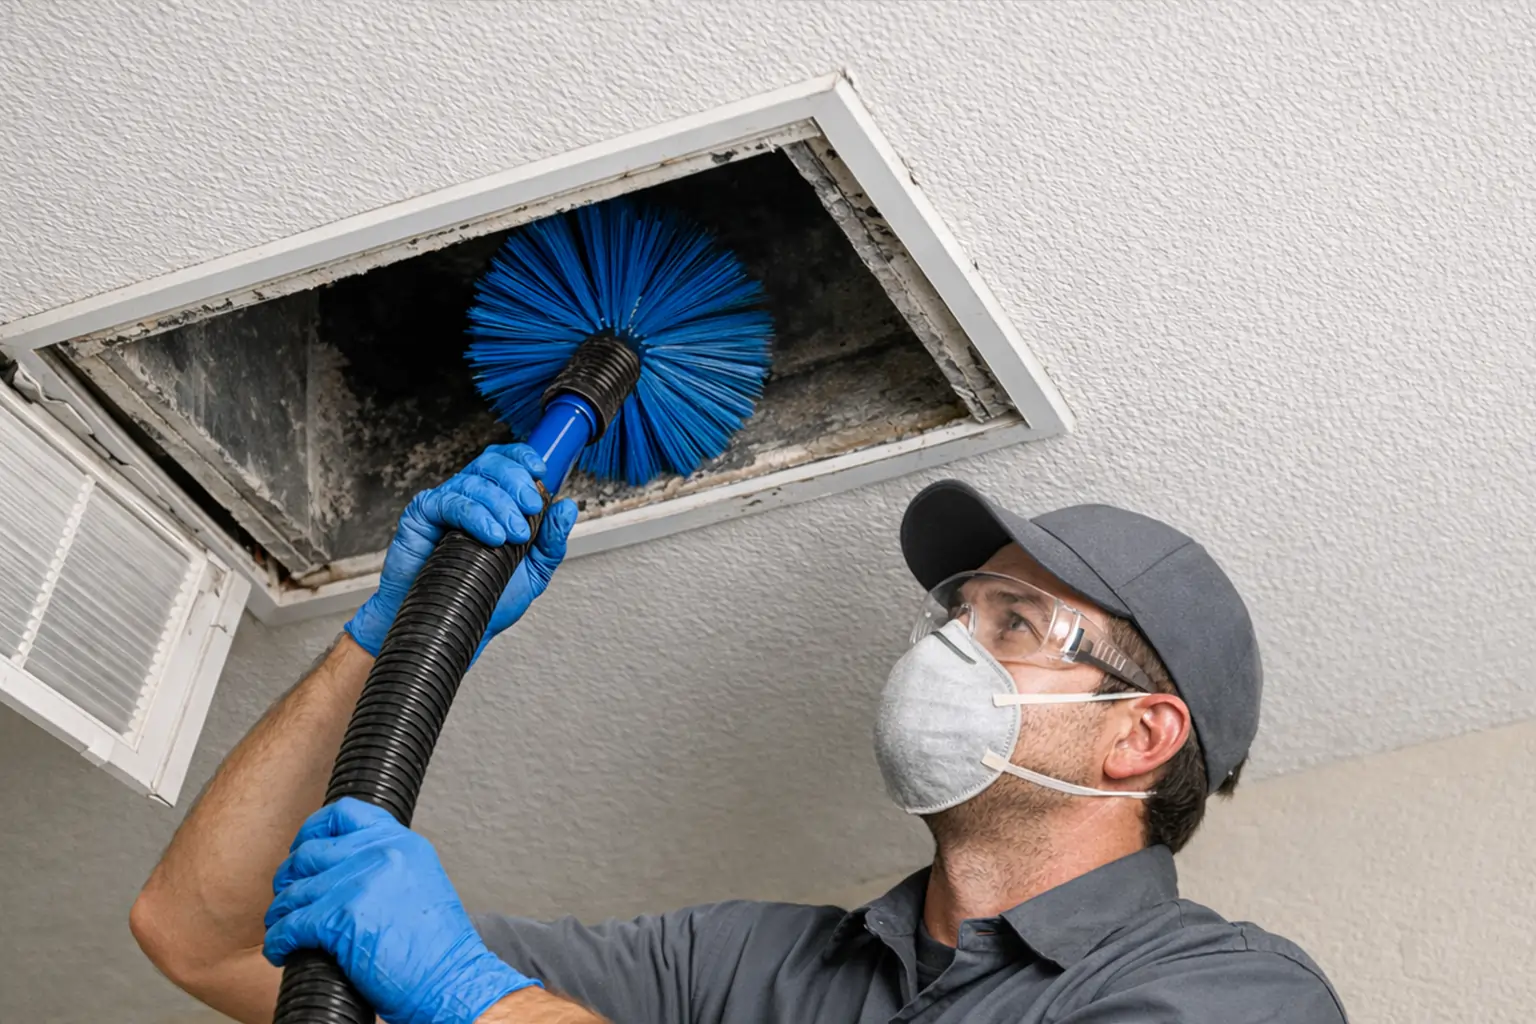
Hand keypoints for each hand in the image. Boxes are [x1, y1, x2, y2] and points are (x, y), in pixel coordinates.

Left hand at [264, 799, 538, 1023]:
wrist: (450, 979)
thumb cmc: (436, 947)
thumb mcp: (420, 882)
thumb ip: (386, 865)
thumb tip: (338, 871)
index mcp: (402, 842)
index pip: (344, 813)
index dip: (313, 829)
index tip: (302, 847)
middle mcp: (381, 854)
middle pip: (310, 853)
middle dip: (288, 878)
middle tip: (287, 898)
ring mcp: (360, 883)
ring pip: (295, 892)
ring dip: (279, 914)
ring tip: (282, 929)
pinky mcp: (342, 917)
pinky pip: (290, 925)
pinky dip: (278, 941)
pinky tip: (281, 951)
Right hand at [344, 444, 579, 659]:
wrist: (450, 630)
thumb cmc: (484, 601)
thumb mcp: (532, 572)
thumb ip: (551, 541)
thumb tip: (568, 507)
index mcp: (492, 503)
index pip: (506, 462)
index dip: (522, 458)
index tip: (541, 473)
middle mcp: (467, 498)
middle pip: (491, 463)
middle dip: (516, 481)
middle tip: (531, 508)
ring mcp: (443, 506)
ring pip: (473, 482)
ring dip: (500, 505)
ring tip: (514, 535)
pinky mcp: (420, 517)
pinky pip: (448, 502)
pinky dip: (475, 515)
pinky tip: (492, 536)